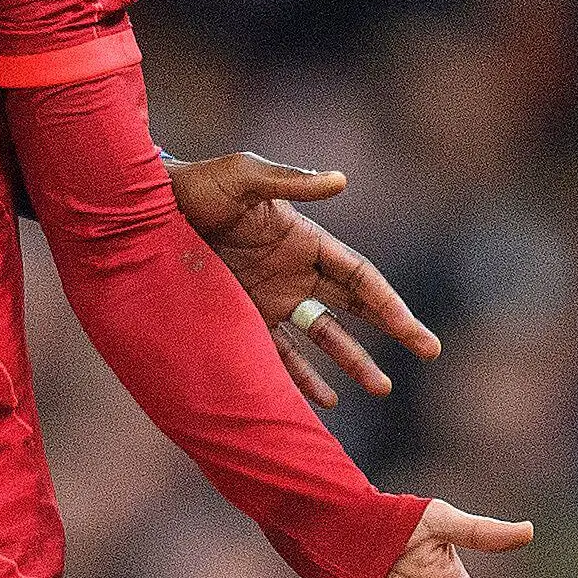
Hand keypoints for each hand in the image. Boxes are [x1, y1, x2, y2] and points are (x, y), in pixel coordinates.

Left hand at [168, 153, 439, 407]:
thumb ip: (292, 184)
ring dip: (351, 362)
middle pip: (353, 308)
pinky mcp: (240, 318)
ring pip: (322, 337)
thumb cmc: (201, 184)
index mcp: (305, 242)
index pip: (360, 277)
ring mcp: (270, 299)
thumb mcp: (247, 176)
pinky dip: (300, 378)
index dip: (389, 303)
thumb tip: (342, 179)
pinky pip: (277, 354)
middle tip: (429, 352)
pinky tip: (323, 401)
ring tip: (381, 387)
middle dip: (391, 330)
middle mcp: (295, 274)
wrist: (149, 210)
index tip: (414, 331)